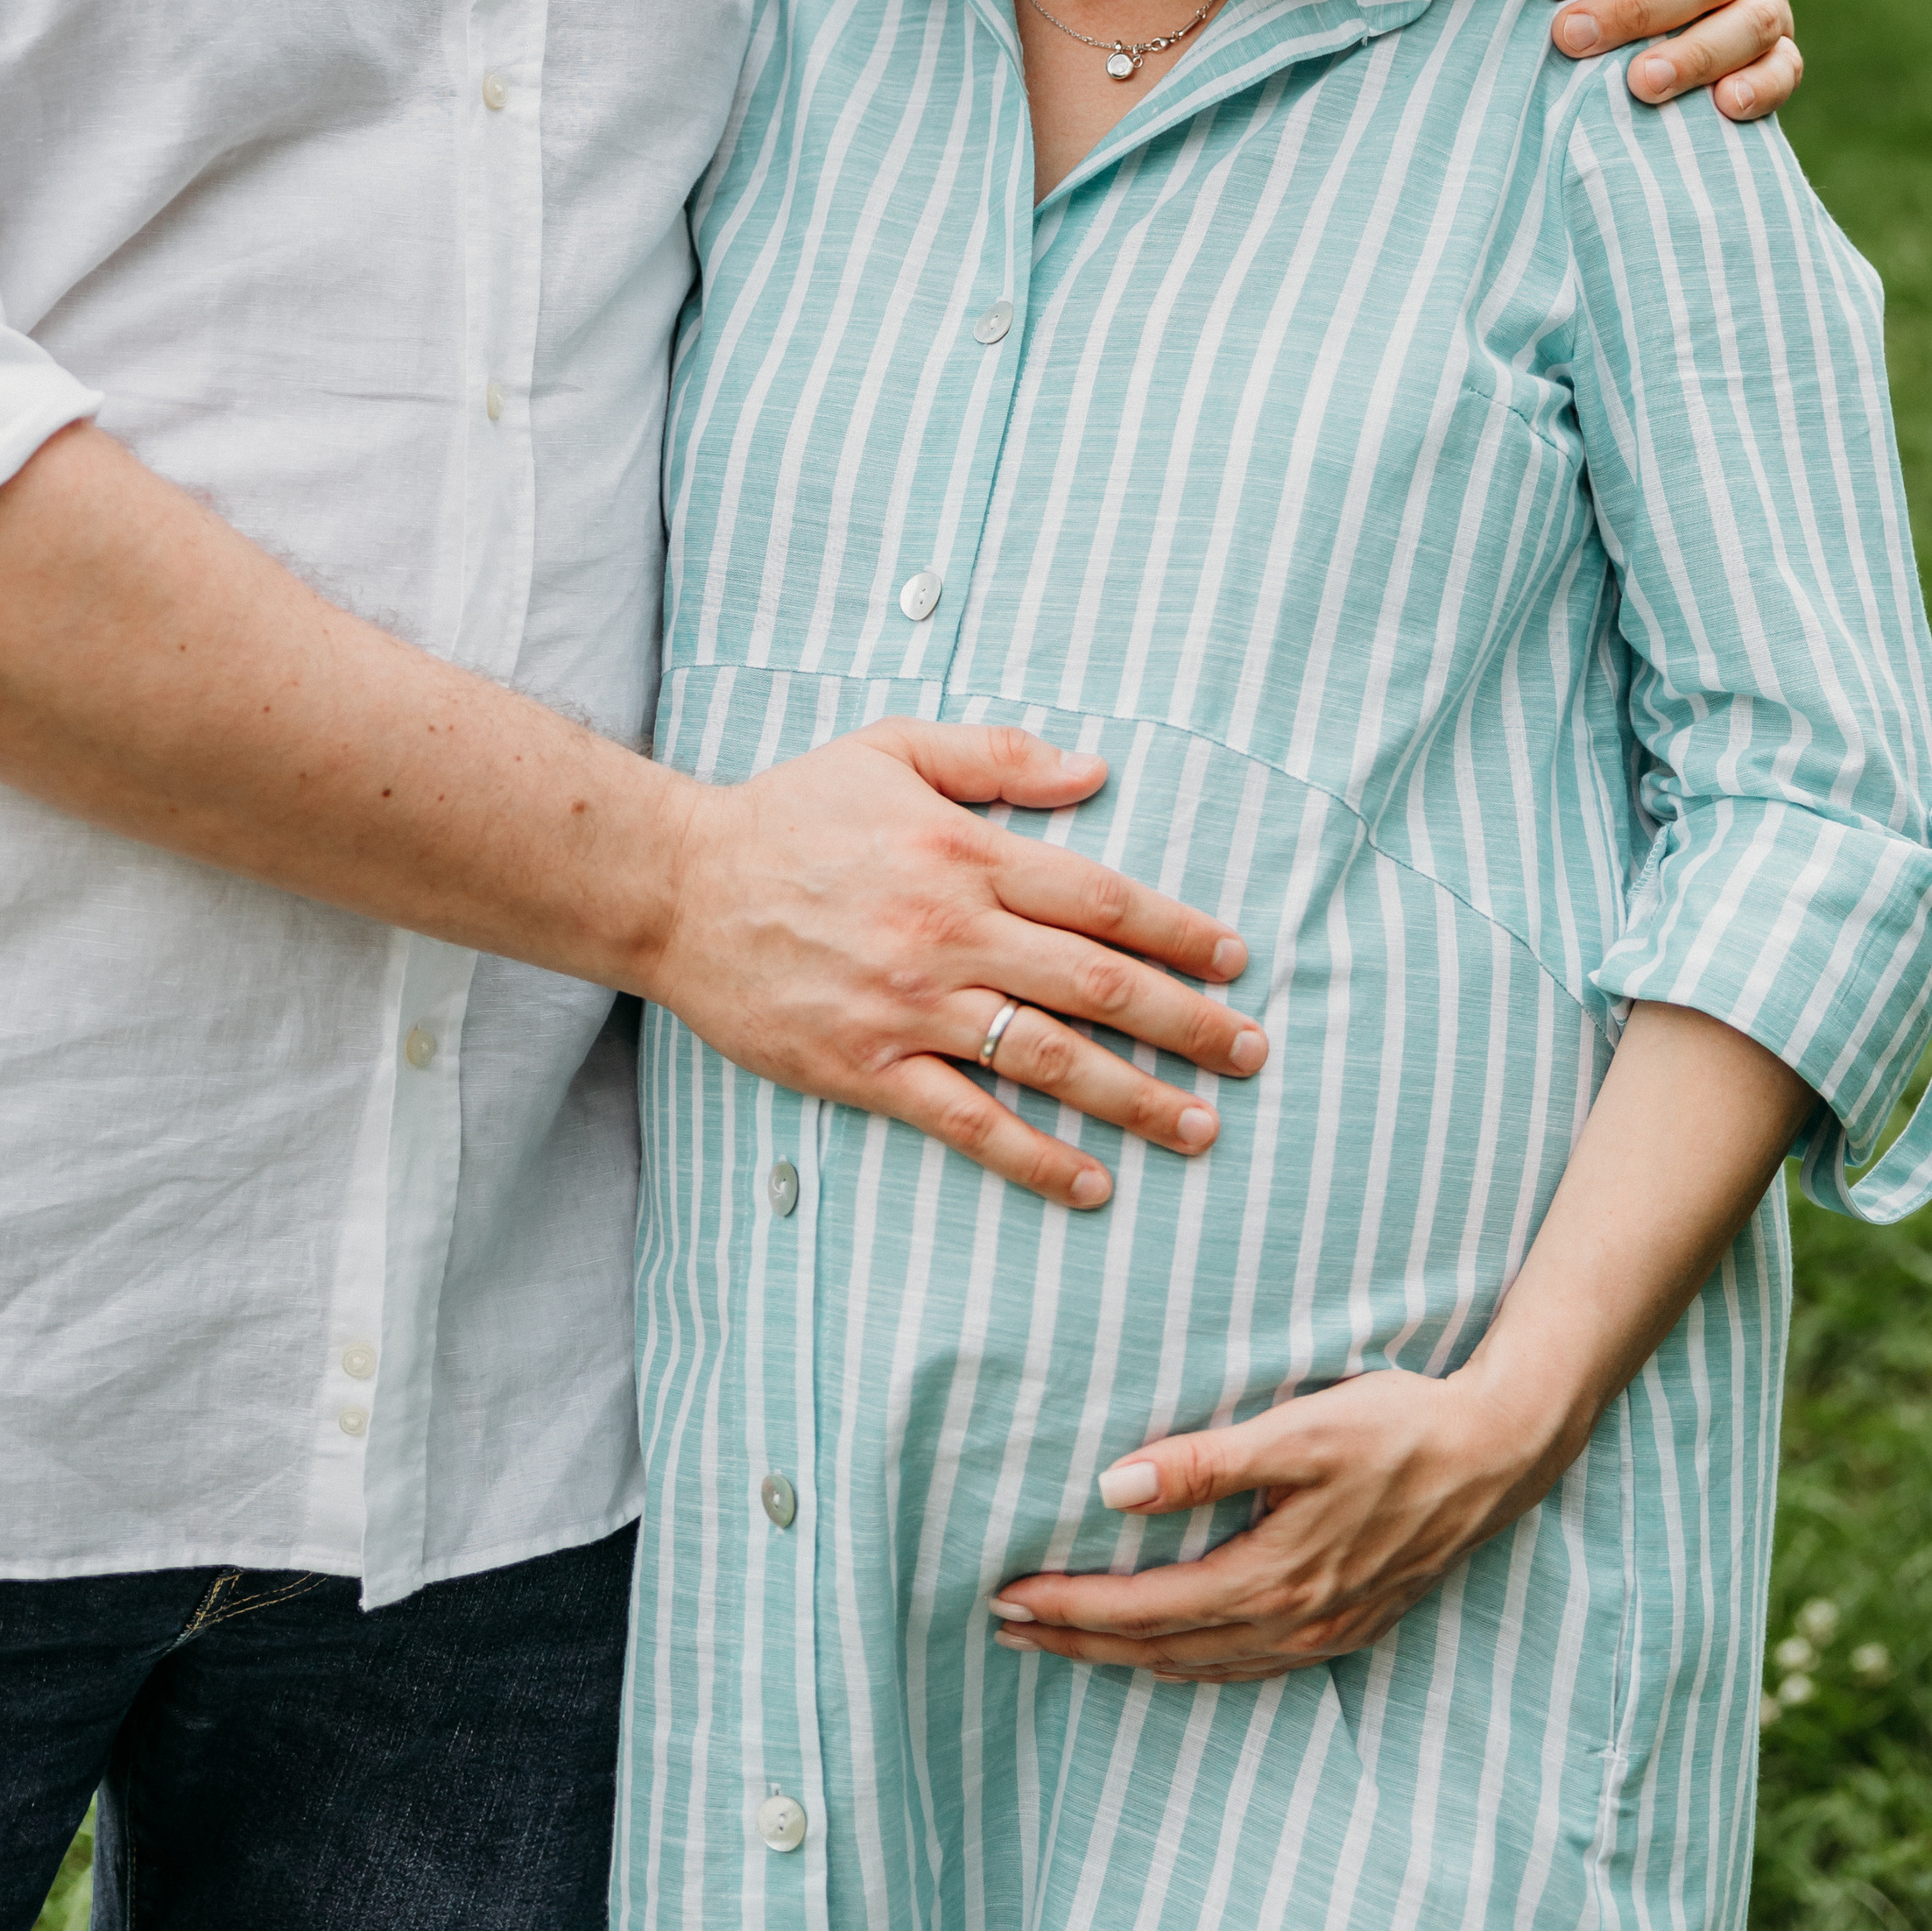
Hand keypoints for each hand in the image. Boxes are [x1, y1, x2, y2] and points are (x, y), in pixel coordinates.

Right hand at [653, 717, 1266, 1209]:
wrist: (678, 884)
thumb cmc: (792, 811)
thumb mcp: (894, 747)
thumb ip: (999, 754)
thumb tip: (1098, 769)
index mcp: (966, 851)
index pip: (1102, 898)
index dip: (1179, 932)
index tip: (1235, 962)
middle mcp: (952, 931)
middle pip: (1097, 983)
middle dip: (1188, 1023)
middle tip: (1252, 1054)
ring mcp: (911, 1006)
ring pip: (1048, 1059)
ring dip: (1136, 1097)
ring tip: (1200, 1127)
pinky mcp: (867, 1067)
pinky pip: (968, 1122)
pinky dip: (1036, 1157)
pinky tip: (1092, 1183)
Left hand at [986, 1361, 1565, 1681]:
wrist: (1497, 1452)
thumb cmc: (1397, 1427)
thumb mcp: (1299, 1431)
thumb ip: (1205, 1462)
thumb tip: (1113, 1488)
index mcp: (1272, 1578)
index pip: (1142, 1608)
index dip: (1069, 1609)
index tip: (1006, 1598)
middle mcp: (1293, 1622)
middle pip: (1160, 1650)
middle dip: (1078, 1643)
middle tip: (1006, 1629)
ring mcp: (1324, 1633)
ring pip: (1201, 1666)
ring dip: (1126, 1658)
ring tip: (1065, 1643)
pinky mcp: (1347, 1625)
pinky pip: (1246, 1666)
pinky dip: (1189, 1664)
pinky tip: (1169, 1650)